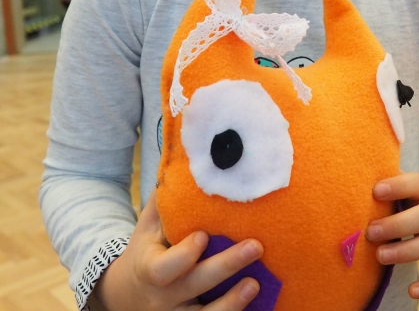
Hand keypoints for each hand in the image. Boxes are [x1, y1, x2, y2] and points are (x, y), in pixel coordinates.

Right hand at [93, 189, 262, 309]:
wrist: (125, 295)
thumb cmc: (146, 250)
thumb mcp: (147, 227)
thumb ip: (163, 199)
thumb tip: (181, 158)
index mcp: (150, 269)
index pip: (164, 268)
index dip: (183, 255)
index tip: (204, 236)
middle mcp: (162, 297)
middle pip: (194, 285)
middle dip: (225, 266)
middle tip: (255, 246)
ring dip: (231, 301)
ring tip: (256, 282)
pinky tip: (255, 301)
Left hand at [365, 173, 418, 298]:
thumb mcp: (415, 194)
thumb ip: (392, 188)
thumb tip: (358, 180)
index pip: (415, 184)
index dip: (397, 186)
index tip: (375, 191)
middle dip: (398, 224)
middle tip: (371, 232)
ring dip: (406, 251)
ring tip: (380, 256)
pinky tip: (412, 290)